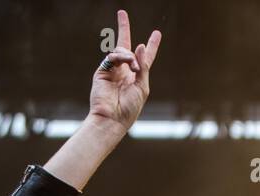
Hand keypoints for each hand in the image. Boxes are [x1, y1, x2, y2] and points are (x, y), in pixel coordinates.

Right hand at [89, 9, 161, 130]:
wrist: (112, 118)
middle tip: (121, 13)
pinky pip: (113, 56)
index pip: (145, 58)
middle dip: (123, 28)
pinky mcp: (102, 71)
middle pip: (125, 45)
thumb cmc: (129, 108)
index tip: (157, 33)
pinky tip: (128, 63)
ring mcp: (112, 70)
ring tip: (134, 67)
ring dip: (129, 56)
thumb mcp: (142, 87)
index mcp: (136, 77)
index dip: (152, 46)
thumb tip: (140, 45)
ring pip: (121, 51)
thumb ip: (143, 66)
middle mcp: (124, 71)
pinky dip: (122, 57)